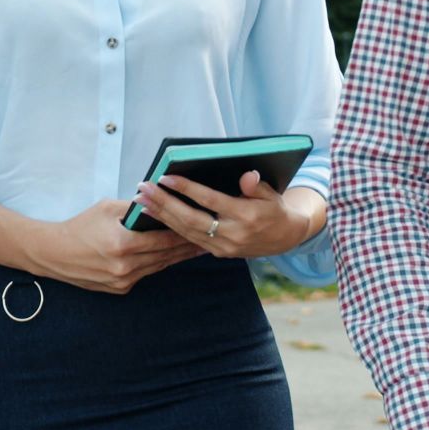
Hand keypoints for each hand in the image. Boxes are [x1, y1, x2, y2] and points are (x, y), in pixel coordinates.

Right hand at [26, 199, 204, 293]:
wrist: (54, 253)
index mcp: (123, 243)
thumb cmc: (79, 227)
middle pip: (166, 255)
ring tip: (194, 249)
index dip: (184, 231)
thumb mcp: (106, 208)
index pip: (163, 238)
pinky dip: (157, 264)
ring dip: (177, 258)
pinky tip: (169, 257)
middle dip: (187, 246)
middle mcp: (125, 266)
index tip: (200, 225)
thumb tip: (158, 201)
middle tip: (207, 238)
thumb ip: (135, 207)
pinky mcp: (120, 289)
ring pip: (158, 267)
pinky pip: (145, 274)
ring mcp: (123, 281)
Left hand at [133, 170, 320, 257]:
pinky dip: (170, 227)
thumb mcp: (271, 194)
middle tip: (143, 190)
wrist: (287, 238)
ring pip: (186, 232)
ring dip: (162, 216)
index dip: (187, 189)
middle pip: (191, 219)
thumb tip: (247, 176)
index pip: (210, 201)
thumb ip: (255, 186)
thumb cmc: (275, 208)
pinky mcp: (218, 253)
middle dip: (164, 204)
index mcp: (246, 217)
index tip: (166, 177)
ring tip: (142, 201)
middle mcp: (232, 235)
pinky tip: (155, 216)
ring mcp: (224, 247)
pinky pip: (189, 240)